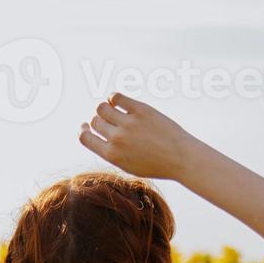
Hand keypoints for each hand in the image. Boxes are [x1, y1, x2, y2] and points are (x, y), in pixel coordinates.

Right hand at [78, 93, 199, 182]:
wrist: (181, 158)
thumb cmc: (156, 164)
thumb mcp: (129, 165)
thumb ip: (112, 152)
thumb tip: (96, 133)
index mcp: (112, 155)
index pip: (84, 137)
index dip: (82, 129)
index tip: (85, 125)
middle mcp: (117, 139)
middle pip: (95, 121)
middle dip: (98, 120)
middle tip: (109, 120)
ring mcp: (128, 124)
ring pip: (102, 108)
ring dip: (104, 108)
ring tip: (112, 109)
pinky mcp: (140, 110)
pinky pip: (116, 97)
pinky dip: (113, 97)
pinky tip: (117, 100)